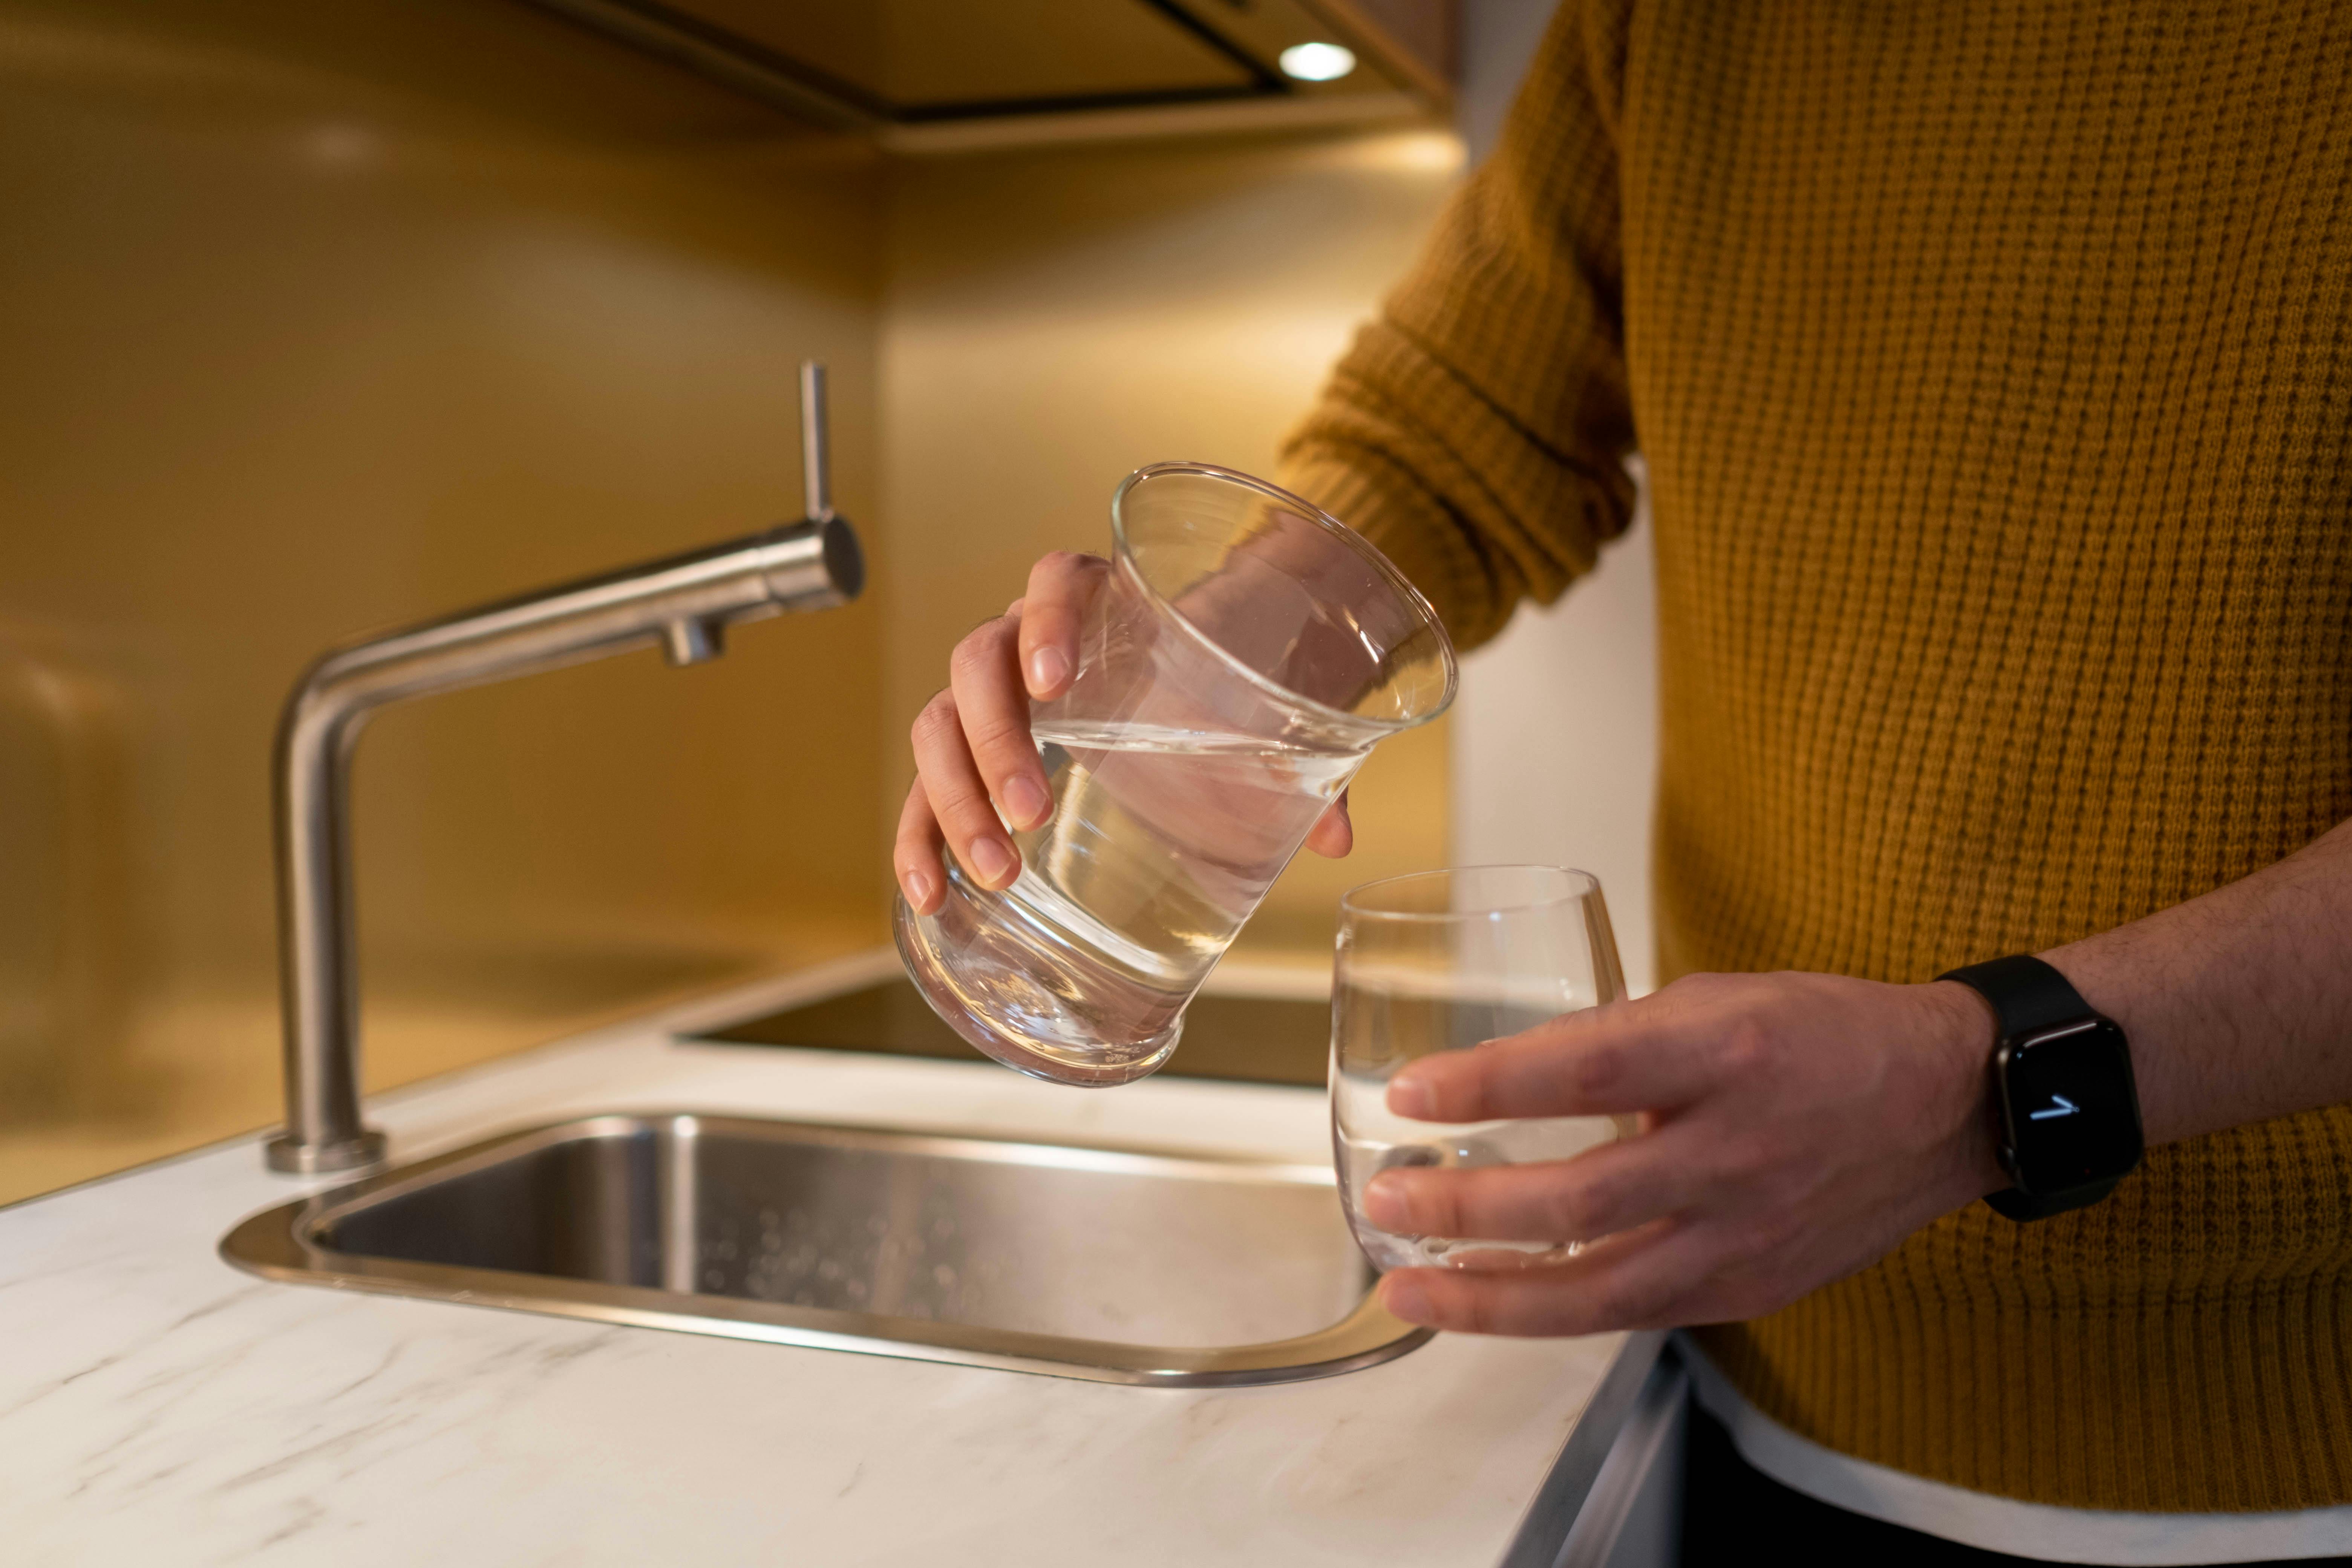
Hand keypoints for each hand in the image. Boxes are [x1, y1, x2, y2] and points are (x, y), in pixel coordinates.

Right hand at [895, 551, 1352, 912]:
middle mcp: (1025, 638)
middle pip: (977, 663)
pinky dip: (917, 839)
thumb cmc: (1217, 688)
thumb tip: (1334, 835)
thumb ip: (1300, 762)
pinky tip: (927, 892)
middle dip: (995, 741)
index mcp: (1096, 601)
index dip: (1048, 622)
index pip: (1055, 582)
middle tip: (1032, 813)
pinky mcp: (973, 761)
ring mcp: (990, 698)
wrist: (1194, 689)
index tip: (1055, 685)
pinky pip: (924, 790)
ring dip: (955, 800)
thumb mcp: (1256, 712)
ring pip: (938, 727)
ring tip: (997, 867)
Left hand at [1364, 971, 2006, 1335]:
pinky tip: (1493, 1299)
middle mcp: (1736, 1152)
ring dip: (1491, 1293)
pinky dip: (1554, 1310)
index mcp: (1726, 1055)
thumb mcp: (1719, 999)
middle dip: (1467, 1208)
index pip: (1585, 1073)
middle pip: (1580, 1199)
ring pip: (1599, 1288)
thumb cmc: (1822, 1035)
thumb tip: (1508, 1075)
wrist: (1946, 1103)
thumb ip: (1617, 1038)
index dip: (1489, 1085)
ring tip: (1409, 1284)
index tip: (1411, 1092)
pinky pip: (1635, 1310)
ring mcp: (1746, 1234)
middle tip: (1386, 1198)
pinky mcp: (1751, 1288)